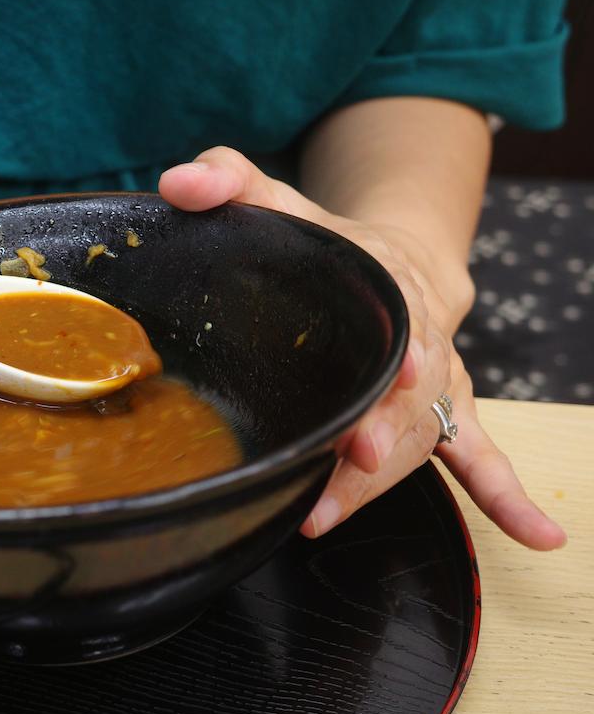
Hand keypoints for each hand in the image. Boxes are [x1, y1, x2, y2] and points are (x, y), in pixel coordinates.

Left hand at [159, 147, 565, 550]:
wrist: (389, 256)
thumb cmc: (325, 240)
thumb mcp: (278, 198)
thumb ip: (229, 177)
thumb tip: (178, 182)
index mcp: (390, 290)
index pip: (400, 330)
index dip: (391, 368)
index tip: (380, 400)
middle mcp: (424, 343)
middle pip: (410, 398)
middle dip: (383, 433)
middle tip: (353, 459)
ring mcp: (437, 383)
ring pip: (420, 440)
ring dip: (380, 482)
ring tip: (324, 513)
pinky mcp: (442, 413)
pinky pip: (478, 457)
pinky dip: (505, 496)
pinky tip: (534, 536)